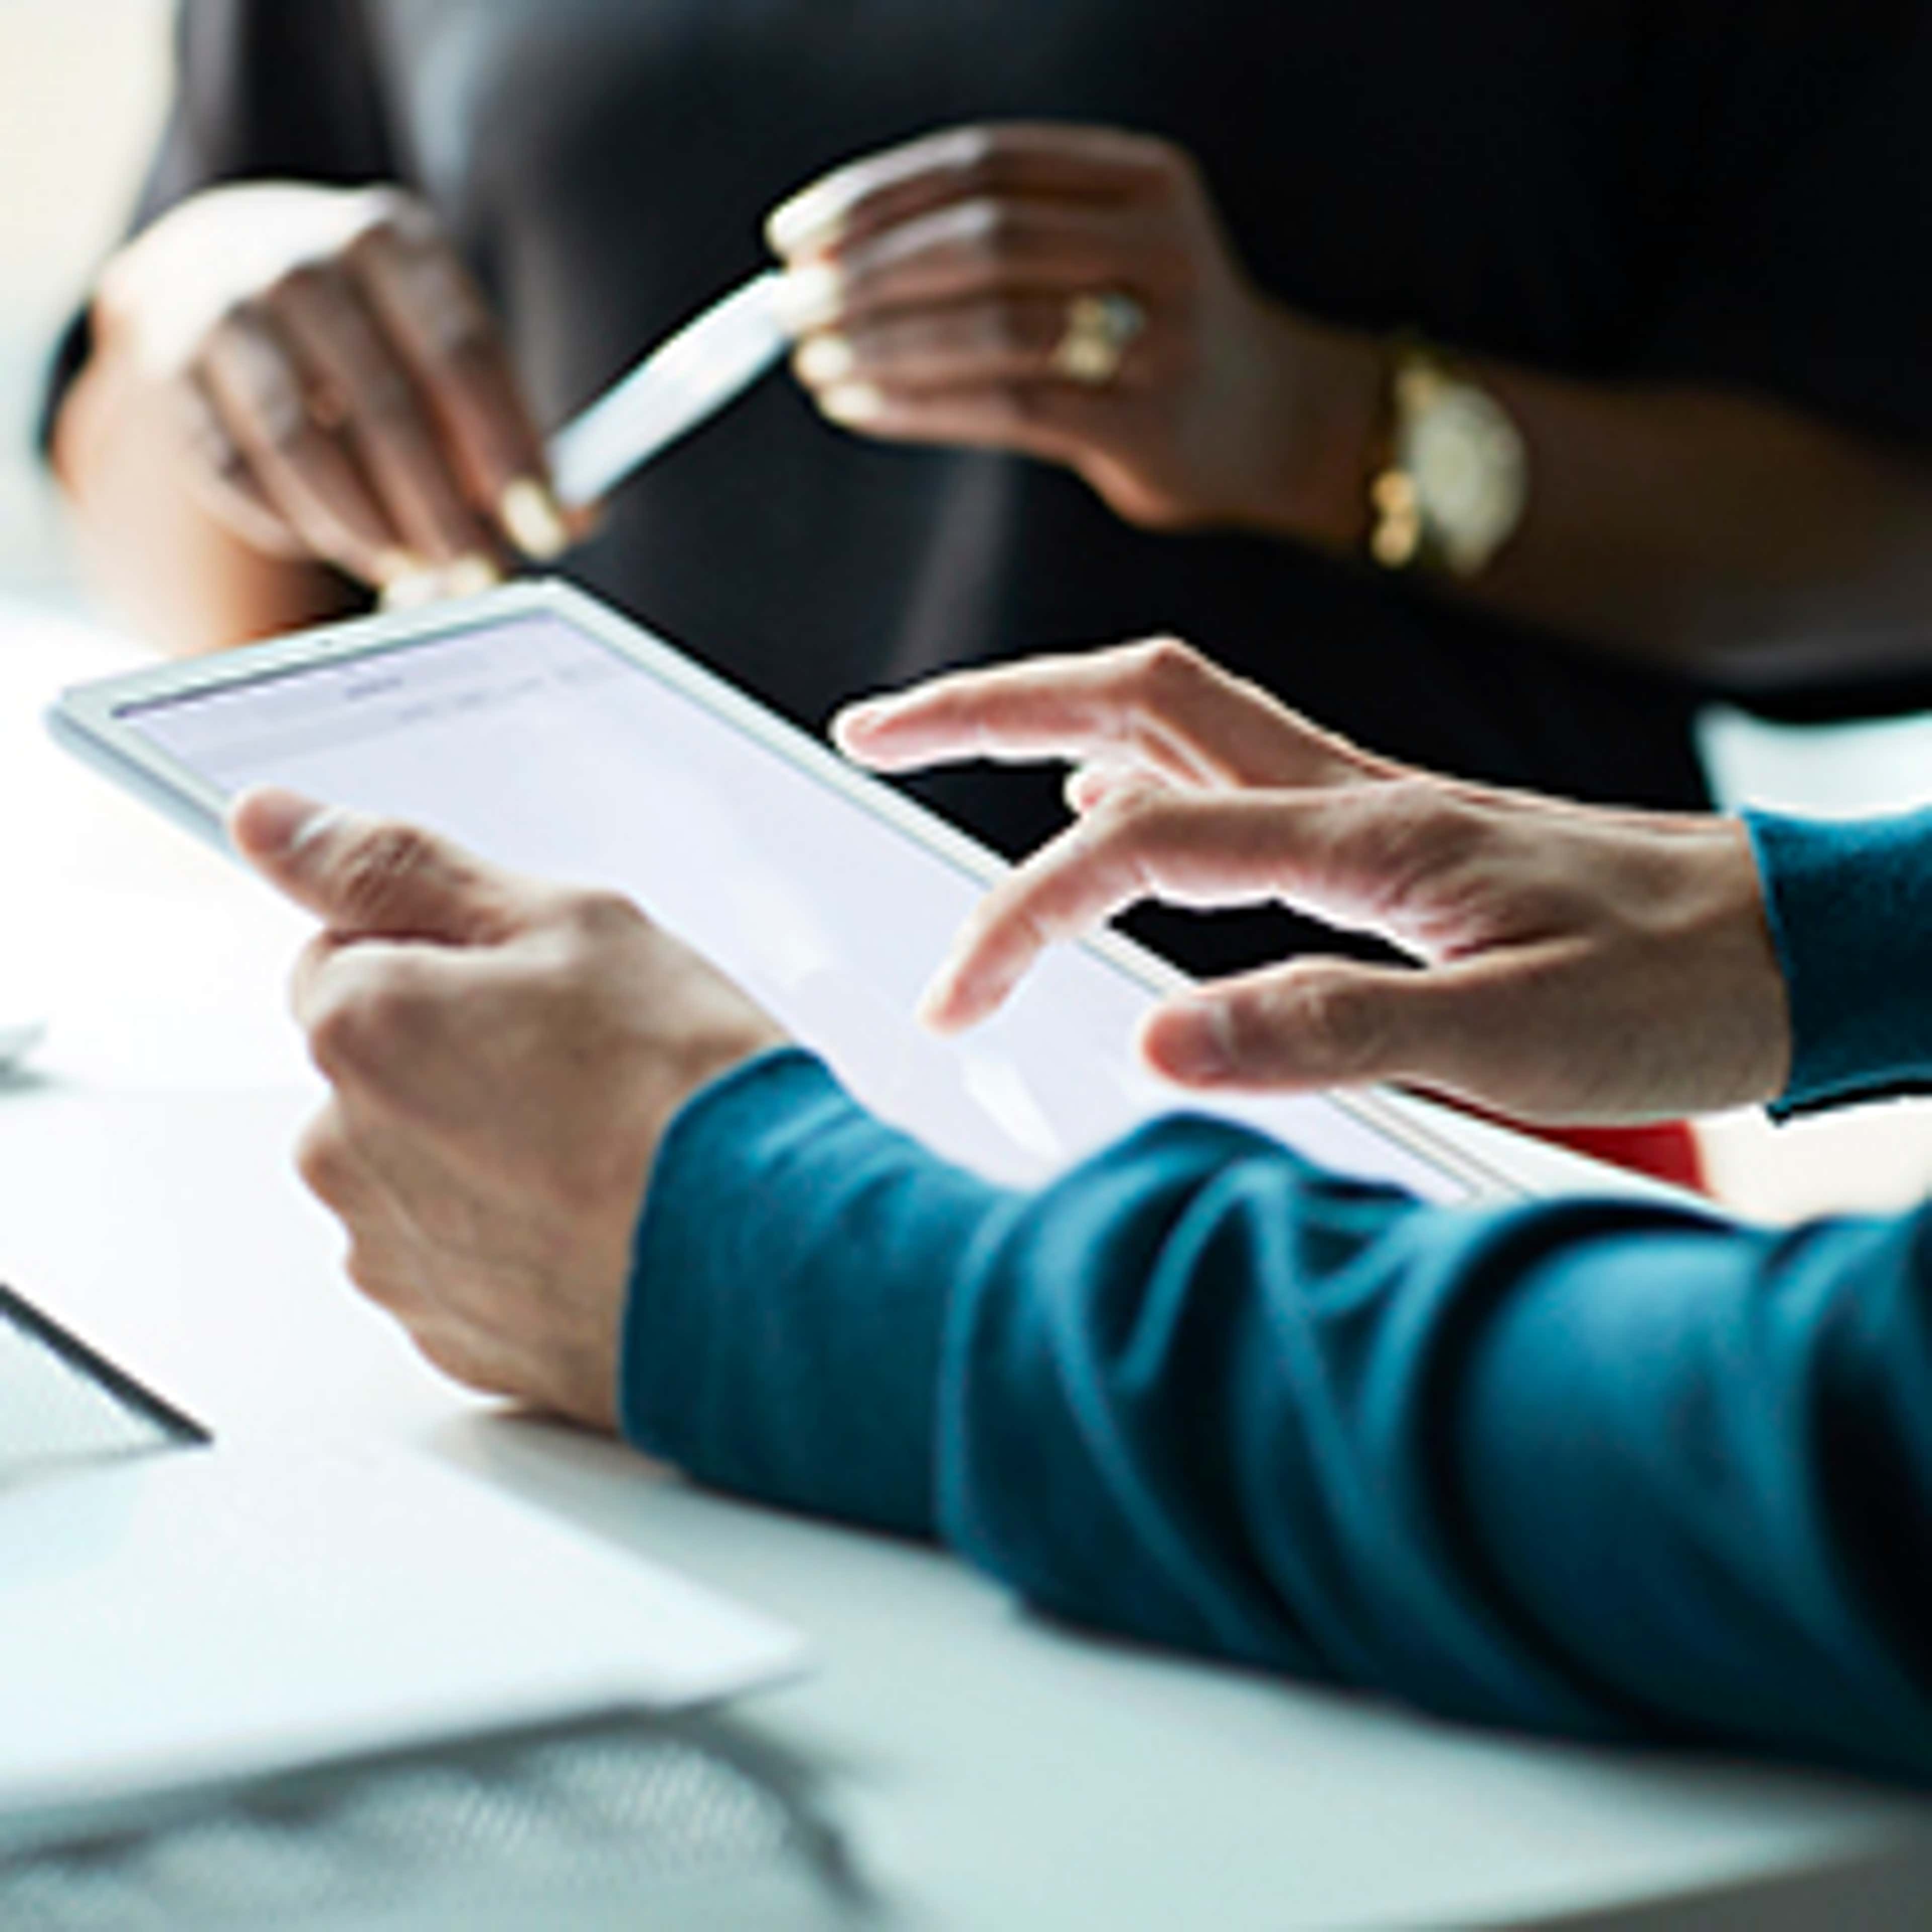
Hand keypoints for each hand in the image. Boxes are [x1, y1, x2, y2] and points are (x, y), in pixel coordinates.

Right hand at [94, 183, 577, 593]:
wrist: (224, 264)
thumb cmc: (373, 328)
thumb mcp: (445, 346)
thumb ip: (508, 429)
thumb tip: (574, 517)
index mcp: (391, 239)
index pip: (462, 352)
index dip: (508, 450)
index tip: (544, 528)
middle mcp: (299, 260)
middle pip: (385, 404)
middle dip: (441, 509)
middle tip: (481, 576)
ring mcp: (225, 309)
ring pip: (301, 443)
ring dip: (365, 527)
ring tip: (412, 573)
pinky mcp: (168, 368)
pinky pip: (235, 469)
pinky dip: (292, 522)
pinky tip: (334, 541)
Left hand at [231, 790, 786, 1427]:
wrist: (770, 1257)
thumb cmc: (683, 1089)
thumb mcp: (565, 923)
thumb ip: (396, 867)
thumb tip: (267, 820)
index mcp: (360, 1027)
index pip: (344, 954)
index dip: (450, 956)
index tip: (536, 986)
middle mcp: (343, 1151)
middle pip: (378, 1068)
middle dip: (460, 1056)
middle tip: (588, 1067)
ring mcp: (394, 1254)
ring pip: (418, 1167)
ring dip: (485, 1151)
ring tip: (603, 1152)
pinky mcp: (448, 1336)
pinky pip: (460, 1258)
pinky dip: (514, 1237)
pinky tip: (599, 1218)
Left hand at [766, 125, 1374, 537]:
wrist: (1276, 425)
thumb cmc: (1154, 335)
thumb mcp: (1104, 250)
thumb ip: (1004, 237)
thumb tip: (831, 262)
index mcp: (1143, 178)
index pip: (981, 164)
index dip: (875, 197)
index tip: (793, 236)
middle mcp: (1159, 243)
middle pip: (981, 239)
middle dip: (866, 274)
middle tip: (787, 307)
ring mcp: (1161, 335)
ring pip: (989, 325)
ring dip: (881, 344)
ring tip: (812, 362)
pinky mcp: (1145, 423)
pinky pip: (1005, 408)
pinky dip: (917, 405)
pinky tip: (860, 406)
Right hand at [835, 640, 1791, 1123]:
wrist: (1798, 943)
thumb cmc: (1674, 989)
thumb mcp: (1514, 1036)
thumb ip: (1330, 1031)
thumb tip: (1154, 1047)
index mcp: (1362, 835)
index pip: (1135, 845)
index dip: (1021, 918)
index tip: (955, 1001)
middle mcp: (1349, 789)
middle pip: (1131, 696)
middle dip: (984, 705)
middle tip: (870, 730)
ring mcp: (1364, 799)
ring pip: (1174, 715)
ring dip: (1048, 718)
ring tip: (950, 749)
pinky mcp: (1385, 828)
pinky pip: (1229, 763)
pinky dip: (1138, 767)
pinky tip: (1111, 812)